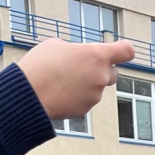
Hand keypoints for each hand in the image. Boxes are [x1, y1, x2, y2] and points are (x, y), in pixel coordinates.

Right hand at [18, 39, 135, 119]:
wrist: (29, 93)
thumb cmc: (41, 64)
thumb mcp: (57, 45)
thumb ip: (75, 50)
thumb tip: (77, 58)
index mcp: (96, 55)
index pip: (125, 51)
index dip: (124, 50)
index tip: (123, 51)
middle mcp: (100, 76)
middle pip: (113, 73)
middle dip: (101, 70)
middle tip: (83, 67)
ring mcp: (95, 95)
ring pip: (96, 88)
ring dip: (85, 83)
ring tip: (62, 79)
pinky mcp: (86, 109)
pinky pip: (85, 100)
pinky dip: (77, 96)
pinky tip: (60, 92)